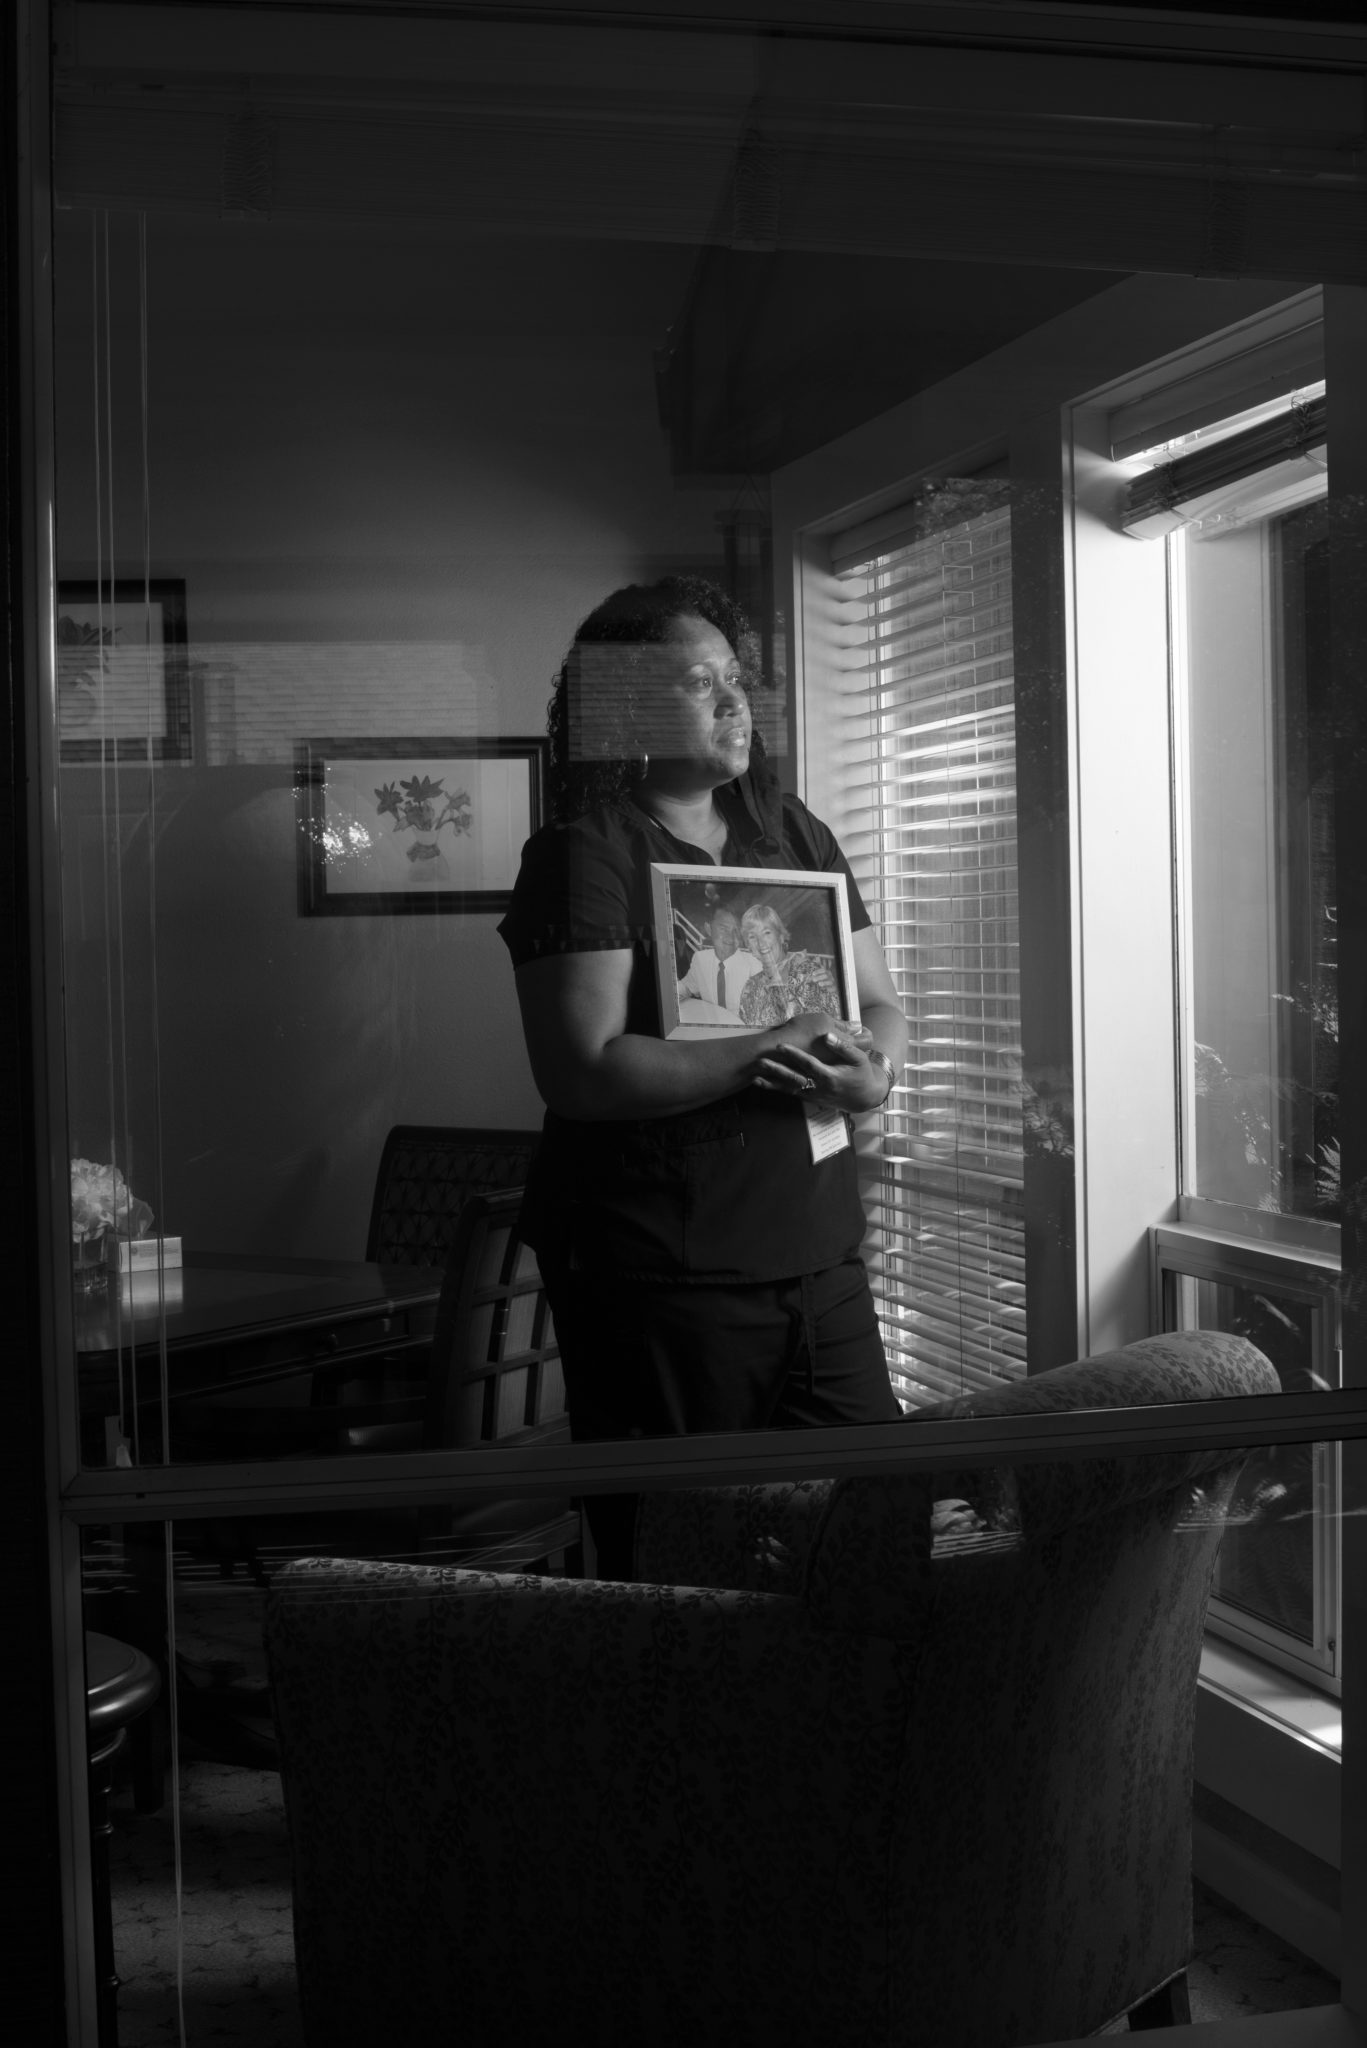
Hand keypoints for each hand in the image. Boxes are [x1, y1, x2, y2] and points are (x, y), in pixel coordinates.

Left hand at [752, 1018, 887, 1112]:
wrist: (863, 1097)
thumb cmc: (861, 1074)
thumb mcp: (859, 1059)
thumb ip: (843, 1047)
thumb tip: (827, 1035)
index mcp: (830, 1076)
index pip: (809, 1064)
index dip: (794, 1055)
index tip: (780, 1046)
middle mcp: (819, 1088)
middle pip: (794, 1078)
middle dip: (776, 1070)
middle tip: (761, 1061)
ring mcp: (813, 1095)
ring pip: (789, 1089)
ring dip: (771, 1083)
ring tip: (754, 1076)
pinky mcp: (809, 1098)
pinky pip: (790, 1093)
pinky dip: (775, 1089)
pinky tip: (761, 1083)